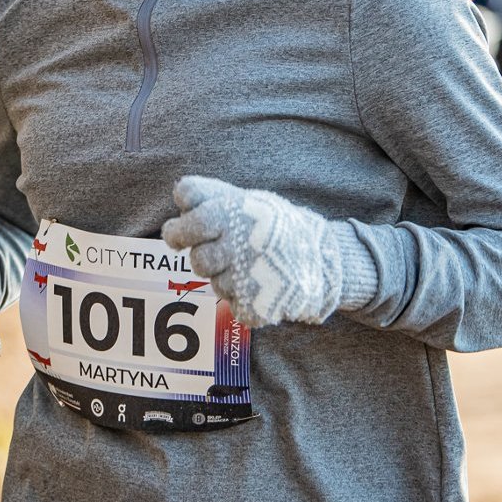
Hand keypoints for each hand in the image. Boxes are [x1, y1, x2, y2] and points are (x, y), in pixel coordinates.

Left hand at [162, 175, 365, 327]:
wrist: (324, 256)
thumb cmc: (273, 226)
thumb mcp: (245, 200)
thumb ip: (209, 195)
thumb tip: (180, 194)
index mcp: (233, 216)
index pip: (192, 223)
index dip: (177, 232)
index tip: (178, 237)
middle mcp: (238, 246)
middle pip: (199, 262)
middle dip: (207, 259)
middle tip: (223, 253)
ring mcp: (248, 278)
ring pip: (218, 286)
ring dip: (229, 279)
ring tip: (252, 266)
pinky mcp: (258, 306)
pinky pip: (236, 308)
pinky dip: (246, 300)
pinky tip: (261, 285)